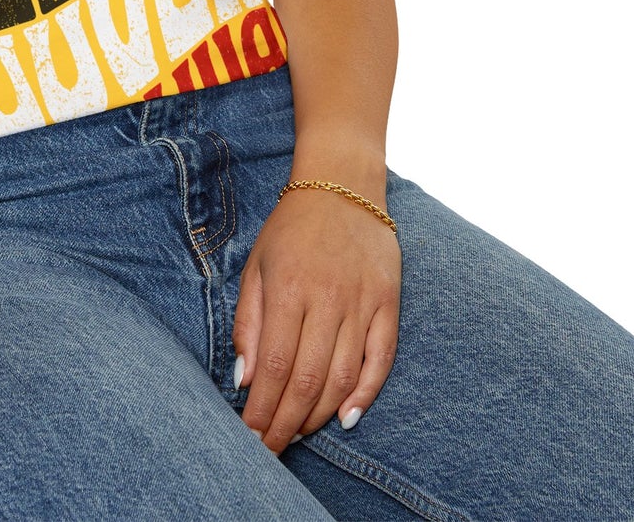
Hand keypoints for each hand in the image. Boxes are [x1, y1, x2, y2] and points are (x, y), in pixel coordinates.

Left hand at [233, 186, 400, 451]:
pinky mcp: (389, 303)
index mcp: (288, 289)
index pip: (274, 365)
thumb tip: (244, 379)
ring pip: (343, 377)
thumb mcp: (256, 266)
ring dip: (319, 414)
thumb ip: (248, 322)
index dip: (263, 408)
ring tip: (299, 434)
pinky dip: (365, 393)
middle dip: (287, 422)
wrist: (342, 185)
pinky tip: (346, 418)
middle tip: (272, 449)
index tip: (250, 436)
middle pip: (308, 379)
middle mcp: (327, 299)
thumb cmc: (291, 229)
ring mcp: (362, 302)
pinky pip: (381, 359)